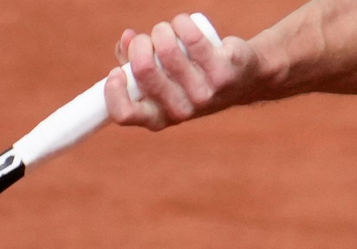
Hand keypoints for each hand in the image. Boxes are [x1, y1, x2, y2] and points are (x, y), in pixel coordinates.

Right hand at [106, 13, 260, 129]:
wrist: (243, 78)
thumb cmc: (190, 76)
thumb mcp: (160, 76)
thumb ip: (132, 61)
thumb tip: (127, 39)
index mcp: (160, 116)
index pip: (125, 114)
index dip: (113, 90)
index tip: (116, 71)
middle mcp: (183, 110)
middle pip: (144, 70)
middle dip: (140, 44)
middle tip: (148, 40)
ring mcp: (205, 93)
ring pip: (167, 50)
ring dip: (162, 30)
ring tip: (169, 31)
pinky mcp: (224, 72)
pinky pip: (192, 38)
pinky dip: (183, 23)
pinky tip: (185, 24)